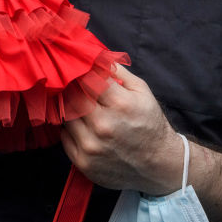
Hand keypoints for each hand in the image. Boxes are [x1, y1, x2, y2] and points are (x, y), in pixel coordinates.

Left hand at [61, 64, 184, 194]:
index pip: (85, 78)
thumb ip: (118, 71)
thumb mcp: (142, 91)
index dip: (82, 72)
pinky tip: (83, 127)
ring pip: (65, 116)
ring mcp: (91, 146)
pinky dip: (70, 129)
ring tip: (83, 109)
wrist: (158, 165)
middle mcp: (103, 125)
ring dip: (71, 109)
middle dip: (74, 89)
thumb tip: (96, 57)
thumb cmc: (150, 124)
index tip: (81, 71)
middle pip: (71, 96)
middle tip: (78, 88)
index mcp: (120, 104)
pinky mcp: (83, 162)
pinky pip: (63, 136)